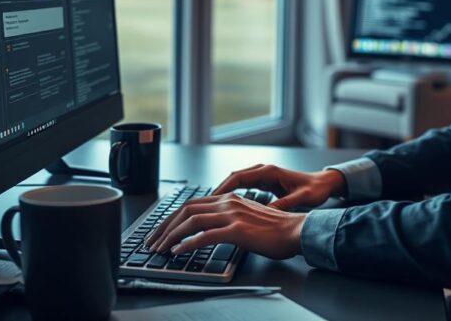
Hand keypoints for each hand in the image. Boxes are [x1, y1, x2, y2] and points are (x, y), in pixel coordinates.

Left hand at [145, 192, 305, 258]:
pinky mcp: (237, 230)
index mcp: (229, 198)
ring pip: (192, 221)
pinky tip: (178, 251)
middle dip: (164, 227)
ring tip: (160, 249)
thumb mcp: (248, 218)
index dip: (172, 218)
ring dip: (171, 236)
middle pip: (186, 210)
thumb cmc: (277, 229)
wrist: (297, 231)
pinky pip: (205, 236)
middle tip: (152, 242)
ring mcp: (232, 215)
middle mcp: (228, 202)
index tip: (160, 231)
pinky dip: (187, 244)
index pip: (191, 204)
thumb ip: (229, 219)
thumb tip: (210, 229)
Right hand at [211, 164, 345, 210]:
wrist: (324, 184)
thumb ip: (285, 204)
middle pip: (232, 178)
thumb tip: (269, 213)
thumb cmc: (315, 189)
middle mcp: (263, 171)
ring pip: (235, 182)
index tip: (211, 200)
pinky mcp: (264, 182)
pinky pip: (242, 187)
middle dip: (217, 191)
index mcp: (269, 172)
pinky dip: (231, 195)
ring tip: (209, 208)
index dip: (223, 188)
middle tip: (203, 206)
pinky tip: (224, 207)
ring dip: (222, 193)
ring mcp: (263, 176)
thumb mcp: (302, 198)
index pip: (239, 177)